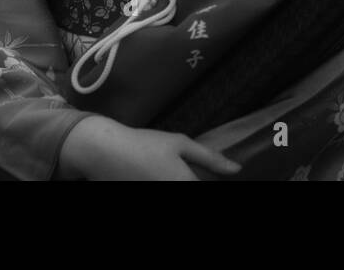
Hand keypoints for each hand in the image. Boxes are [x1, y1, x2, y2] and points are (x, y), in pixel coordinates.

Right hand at [57, 116, 241, 180]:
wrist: (105, 152)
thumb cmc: (146, 144)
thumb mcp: (181, 144)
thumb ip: (210, 159)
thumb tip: (237, 169)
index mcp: (185, 184)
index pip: (207, 189)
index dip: (213, 181)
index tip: (218, 176)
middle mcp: (171, 194)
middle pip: (193, 189)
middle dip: (195, 181)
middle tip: (187, 170)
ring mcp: (155, 198)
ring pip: (179, 192)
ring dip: (180, 182)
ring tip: (167, 169)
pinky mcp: (144, 200)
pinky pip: (163, 192)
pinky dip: (166, 184)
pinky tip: (159, 175)